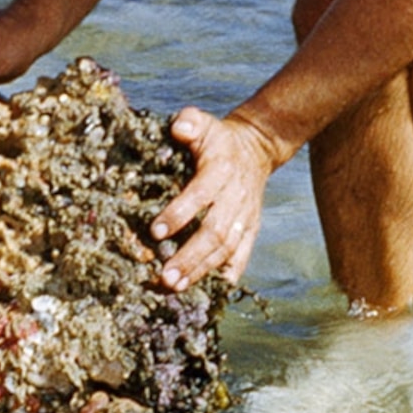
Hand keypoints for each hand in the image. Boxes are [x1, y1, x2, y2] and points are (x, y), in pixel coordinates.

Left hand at [150, 109, 284, 291]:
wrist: (257, 149)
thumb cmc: (219, 138)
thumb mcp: (204, 122)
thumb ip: (190, 122)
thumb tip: (178, 128)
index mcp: (220, 171)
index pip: (200, 195)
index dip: (179, 214)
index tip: (155, 231)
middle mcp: (235, 197)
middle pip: (214, 232)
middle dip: (189, 256)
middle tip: (164, 276)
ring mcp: (245, 217)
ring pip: (226, 248)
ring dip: (201, 270)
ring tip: (176, 286)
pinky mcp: (251, 229)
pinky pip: (242, 255)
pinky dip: (228, 274)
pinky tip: (210, 290)